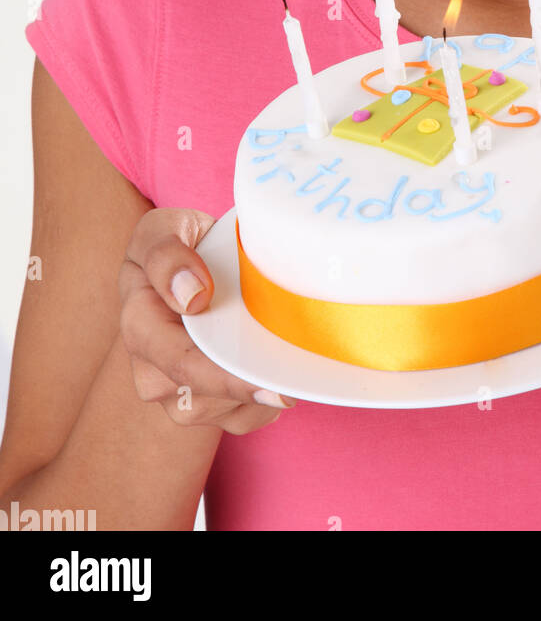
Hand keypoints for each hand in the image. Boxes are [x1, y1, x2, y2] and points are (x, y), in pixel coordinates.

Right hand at [119, 208, 296, 432]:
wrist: (191, 261)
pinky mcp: (206, 405)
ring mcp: (178, 394)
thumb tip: (190, 295)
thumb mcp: (163, 228)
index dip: (224, 378)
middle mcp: (152, 371)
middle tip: (295, 380)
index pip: (180, 362)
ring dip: (259, 390)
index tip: (269, 384)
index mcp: (139, 326)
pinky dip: (266, 401)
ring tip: (284, 354)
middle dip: (251, 389)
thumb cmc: (177, 241)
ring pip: (225, 411)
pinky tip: (277, 369)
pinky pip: (242, 419)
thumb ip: (166, 255)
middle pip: (205, 396)